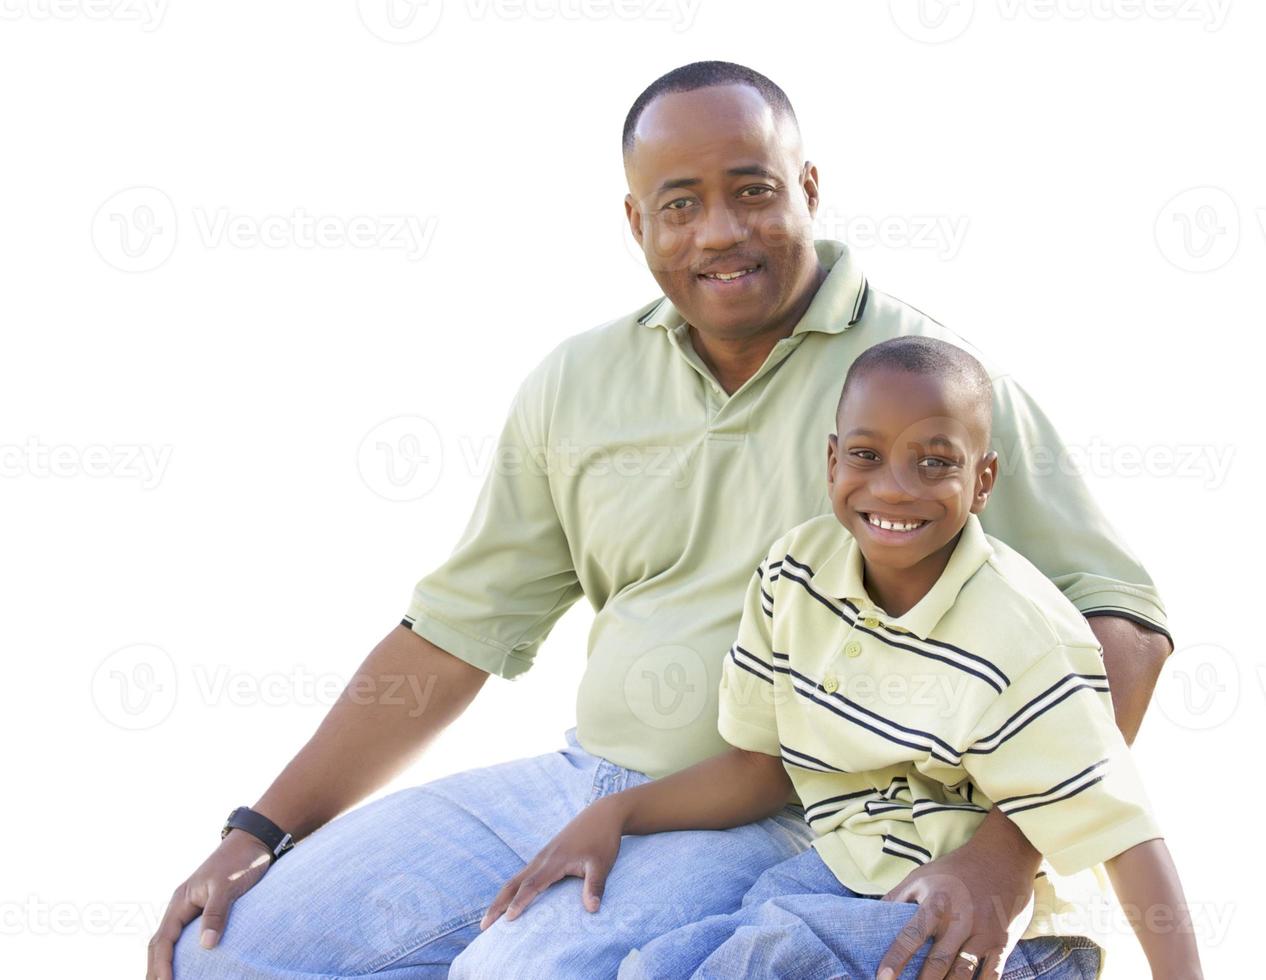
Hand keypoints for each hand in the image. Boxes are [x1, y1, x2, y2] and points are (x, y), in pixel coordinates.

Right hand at [145, 830, 272, 978]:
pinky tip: (186, 968)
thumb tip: (206, 945)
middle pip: (159, 945)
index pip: (162, 940)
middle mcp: (181, 907)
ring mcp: (191, 909)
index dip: (161, 965)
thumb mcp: (228, 885)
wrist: (255, 842)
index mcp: (180, 901)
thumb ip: (216, 913)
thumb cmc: (241, 861)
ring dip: (164, 964)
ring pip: (170, 943)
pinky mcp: (205, 911)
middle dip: (155, 969)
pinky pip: (185, 938)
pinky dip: (180, 955)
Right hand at [481, 797, 626, 928]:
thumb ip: (595, 886)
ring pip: (516, 879)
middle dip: (498, 904)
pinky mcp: (545, 856)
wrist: (602, 815)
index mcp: (554, 861)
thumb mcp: (601, 864)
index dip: (519, 902)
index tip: (507, 920)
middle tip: (483, 926)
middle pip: (514, 883)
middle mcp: (542, 859)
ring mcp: (542, 856)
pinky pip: (523, 875)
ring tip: (490, 919)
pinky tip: (510, 900)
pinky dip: (512, 889)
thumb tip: (592, 910)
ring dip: (501, 898)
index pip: (531, 885)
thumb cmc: (602, 840)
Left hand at [875, 837, 1036, 979]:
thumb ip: (896, 898)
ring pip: (963, 973)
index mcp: (937, 903)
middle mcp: (960, 921)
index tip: (882, 977)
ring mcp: (984, 934)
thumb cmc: (954, 870)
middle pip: (938, 962)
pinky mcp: (1003, 943)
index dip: (896, 958)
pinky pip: (991, 975)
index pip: (912, 935)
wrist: (1003, 857)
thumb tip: (870, 919)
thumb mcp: (921, 877)